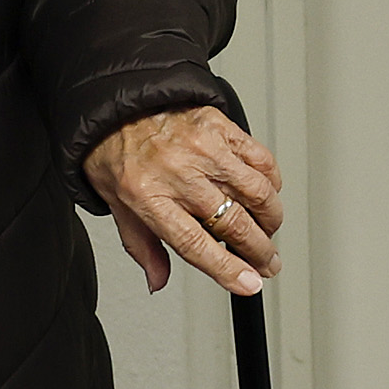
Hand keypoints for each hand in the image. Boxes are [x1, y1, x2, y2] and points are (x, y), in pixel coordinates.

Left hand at [87, 107, 285, 295]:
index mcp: (148, 197)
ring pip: (256, 192)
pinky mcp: (220, 127)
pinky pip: (260, 158)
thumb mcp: (117, 206)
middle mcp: (178, 172)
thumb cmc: (116, 154)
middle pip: (233, 222)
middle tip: (268, 263)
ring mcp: (203, 148)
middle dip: (260, 251)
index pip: (195, 243)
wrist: (116, 106)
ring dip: (271, 219)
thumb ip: (142, 247)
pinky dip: (271, 181)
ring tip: (268, 230)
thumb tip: (157, 280)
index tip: (250, 282)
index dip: (228, 268)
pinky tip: (267, 192)